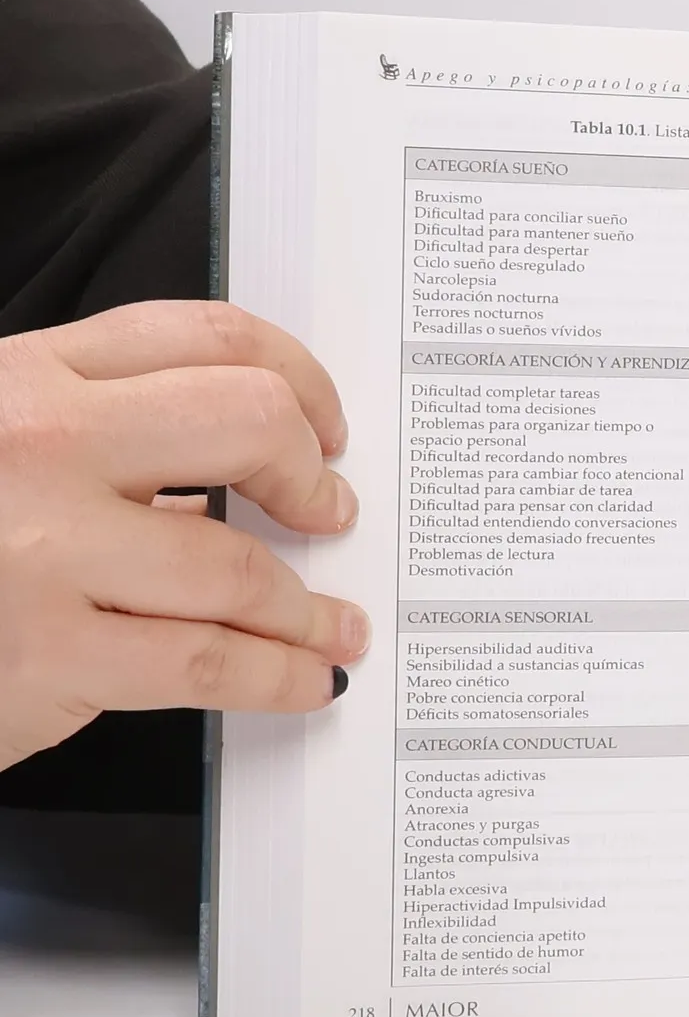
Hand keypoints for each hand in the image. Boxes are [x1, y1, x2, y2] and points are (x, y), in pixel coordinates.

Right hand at [0, 301, 369, 771]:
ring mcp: (45, 552)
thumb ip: (86, 428)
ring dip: (307, 604)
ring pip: (240, 566)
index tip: (322, 422)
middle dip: (309, 474)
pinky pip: (208, 661)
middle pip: (247, 424)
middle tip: (327, 509)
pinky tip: (301, 678)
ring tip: (331, 624)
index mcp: (28, 380)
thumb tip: (225, 461)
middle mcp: (42, 448)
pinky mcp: (50, 655)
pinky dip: (279, 674)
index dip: (297, 376)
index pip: (206, 338)